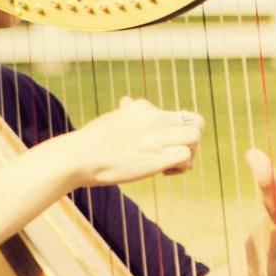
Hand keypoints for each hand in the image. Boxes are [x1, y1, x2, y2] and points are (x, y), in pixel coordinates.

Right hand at [66, 97, 203, 189]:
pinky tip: (165, 173)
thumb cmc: (90, 144)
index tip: (161, 144)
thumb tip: (126, 102)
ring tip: (171, 166)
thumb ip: (125, 113)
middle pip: (196, 121)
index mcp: (142, 107)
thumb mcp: (111, 119)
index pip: (177, 114)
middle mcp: (154, 117)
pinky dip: (182, 167)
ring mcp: (157, 136)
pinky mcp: (158, 156)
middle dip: (191, 140)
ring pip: (196, 137)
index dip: (176, 131)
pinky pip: (187, 156)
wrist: (78, 156)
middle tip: (175, 155)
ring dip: (190, 154)